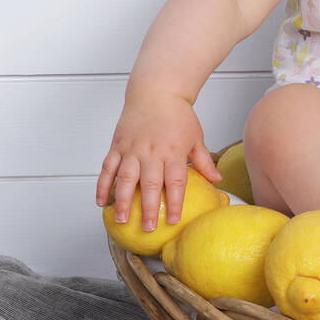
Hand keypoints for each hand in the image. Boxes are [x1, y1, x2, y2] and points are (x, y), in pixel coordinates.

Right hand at [95, 89, 219, 231]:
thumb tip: (218, 180)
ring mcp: (132, 149)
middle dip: (150, 208)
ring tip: (122, 219)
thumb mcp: (196, 136)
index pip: (176, 181)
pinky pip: (107, 168)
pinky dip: (103, 185)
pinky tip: (101, 201)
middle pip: (150, 184)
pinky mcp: (117, 145)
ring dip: (123, 201)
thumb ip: (204, 161)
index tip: (175, 220)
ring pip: (126, 179)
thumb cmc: (178, 114)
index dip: (176, 202)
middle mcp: (151, 152)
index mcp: (173, 151)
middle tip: (149, 228)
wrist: (156, 91)